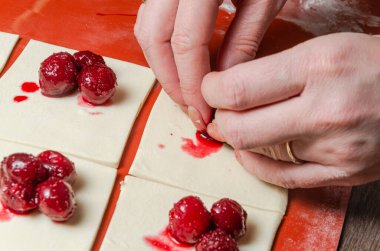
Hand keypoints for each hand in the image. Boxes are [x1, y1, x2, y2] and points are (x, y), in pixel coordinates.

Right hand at [134, 0, 285, 129]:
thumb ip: (244, 41)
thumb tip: (225, 85)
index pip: (186, 43)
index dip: (193, 84)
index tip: (204, 111)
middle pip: (155, 38)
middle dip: (171, 81)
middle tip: (191, 108)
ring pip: (146, 29)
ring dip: (162, 66)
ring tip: (185, 91)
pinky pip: (150, 18)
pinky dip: (161, 47)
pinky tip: (179, 63)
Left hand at [202, 33, 379, 187]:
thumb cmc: (370, 64)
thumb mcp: (322, 48)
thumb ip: (272, 70)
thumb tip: (224, 90)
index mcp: (320, 66)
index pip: (237, 89)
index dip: (211, 91)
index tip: (210, 89)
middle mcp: (328, 110)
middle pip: (239, 128)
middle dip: (219, 119)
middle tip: (220, 111)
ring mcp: (337, 148)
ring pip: (256, 152)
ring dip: (239, 138)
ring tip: (244, 124)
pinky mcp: (344, 173)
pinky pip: (281, 178)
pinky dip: (256, 165)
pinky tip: (252, 152)